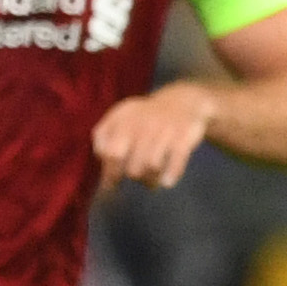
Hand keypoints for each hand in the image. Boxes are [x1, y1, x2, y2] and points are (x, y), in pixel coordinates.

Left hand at [92, 83, 213, 194]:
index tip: (111, 184)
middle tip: (135, 177)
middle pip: (132, 165)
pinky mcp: (185, 135)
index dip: (110, 173)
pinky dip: (171, 174)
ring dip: (150, 180)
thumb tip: (101, 160)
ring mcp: (165, 128)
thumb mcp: (118, 119)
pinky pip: (177, 160)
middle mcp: (143, 123)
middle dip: (132, 176)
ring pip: (152, 166)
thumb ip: (102, 138)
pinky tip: (167, 182)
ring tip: (151, 182)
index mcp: (123, 120)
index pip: (111, 154)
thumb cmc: (142, 119)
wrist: (181, 101)